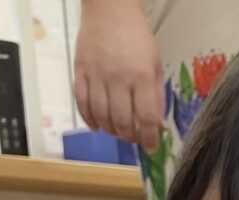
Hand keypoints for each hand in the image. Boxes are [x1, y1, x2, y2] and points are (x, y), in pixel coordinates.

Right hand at [73, 0, 164, 145]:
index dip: (150, 137)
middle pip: (122, 120)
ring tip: (118, 132)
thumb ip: (157, 96)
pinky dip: (88, 118)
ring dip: (110, 130)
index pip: (146, 116)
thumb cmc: (137, 37)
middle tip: (134, 139)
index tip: (152, 147)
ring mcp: (96, 75)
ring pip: (101, 115)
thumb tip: (159, 125)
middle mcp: (118, 78)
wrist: (109, 11)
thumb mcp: (155, 65)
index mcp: (141, 77)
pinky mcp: (80, 71)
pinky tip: (97, 126)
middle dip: (130, 137)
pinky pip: (81, 101)